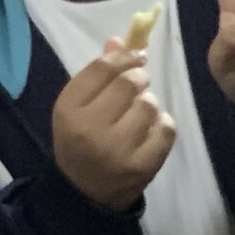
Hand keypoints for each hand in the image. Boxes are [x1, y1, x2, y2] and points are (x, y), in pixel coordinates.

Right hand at [51, 45, 175, 210]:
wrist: (84, 193)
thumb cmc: (79, 141)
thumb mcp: (76, 107)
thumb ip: (97, 74)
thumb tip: (121, 41)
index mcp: (69, 110)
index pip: (102, 68)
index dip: (124, 56)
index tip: (136, 56)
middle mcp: (91, 128)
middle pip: (129, 82)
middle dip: (139, 78)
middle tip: (138, 85)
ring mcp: (118, 150)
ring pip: (150, 104)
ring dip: (149, 104)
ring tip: (139, 115)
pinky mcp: (142, 166)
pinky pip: (166, 129)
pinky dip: (162, 126)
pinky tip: (150, 132)